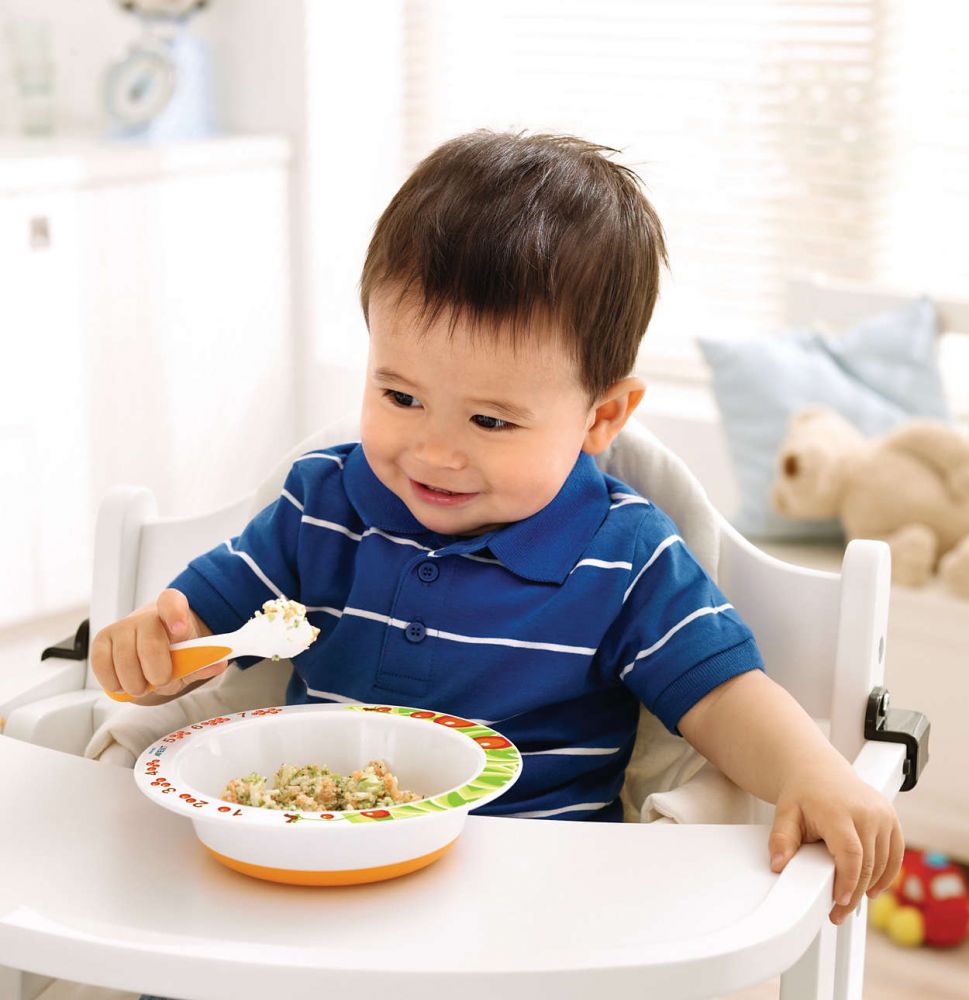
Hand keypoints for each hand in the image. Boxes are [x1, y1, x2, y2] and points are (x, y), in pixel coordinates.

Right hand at [91, 588, 228, 700]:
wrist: (152, 644)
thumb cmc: (174, 648)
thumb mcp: (192, 654)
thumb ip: (203, 660)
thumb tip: (218, 663)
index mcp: (173, 609)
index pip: (172, 602)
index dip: (175, 614)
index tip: (180, 631)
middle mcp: (145, 614)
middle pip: (150, 644)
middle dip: (158, 672)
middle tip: (162, 681)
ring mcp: (121, 625)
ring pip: (125, 660)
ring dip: (136, 684)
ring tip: (144, 686)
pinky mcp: (102, 640)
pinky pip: (102, 665)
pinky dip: (114, 682)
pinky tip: (125, 684)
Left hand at [768, 763, 903, 924]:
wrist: (820, 772)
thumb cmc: (803, 794)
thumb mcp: (785, 814)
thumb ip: (781, 839)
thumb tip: (777, 865)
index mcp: (838, 810)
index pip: (850, 853)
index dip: (848, 882)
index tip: (839, 902)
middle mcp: (865, 811)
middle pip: (868, 864)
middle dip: (854, 893)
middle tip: (838, 912)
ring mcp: (882, 814)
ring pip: (883, 863)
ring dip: (869, 887)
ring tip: (849, 901)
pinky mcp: (892, 818)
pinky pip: (895, 855)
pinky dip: (885, 875)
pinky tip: (871, 888)